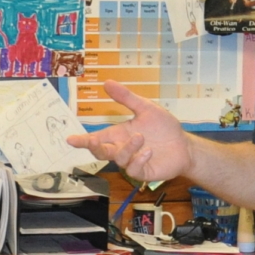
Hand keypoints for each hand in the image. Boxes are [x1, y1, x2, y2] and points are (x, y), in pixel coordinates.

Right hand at [68, 83, 193, 183]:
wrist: (184, 145)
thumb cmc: (164, 128)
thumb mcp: (146, 108)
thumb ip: (126, 98)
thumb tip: (107, 82)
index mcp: (120, 134)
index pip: (97, 138)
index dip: (83, 140)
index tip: (70, 139)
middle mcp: (122, 148)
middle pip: (101, 152)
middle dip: (94, 147)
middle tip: (94, 140)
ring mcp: (132, 161)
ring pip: (118, 159)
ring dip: (127, 148)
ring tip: (141, 138)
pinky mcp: (143, 172)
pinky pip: (133, 169)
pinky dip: (139, 160)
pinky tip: (148, 152)